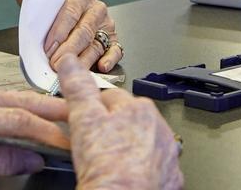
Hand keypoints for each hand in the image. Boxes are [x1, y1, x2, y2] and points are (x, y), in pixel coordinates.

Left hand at [0, 81, 69, 189]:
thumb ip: (3, 162)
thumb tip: (37, 158)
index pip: (18, 120)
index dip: (48, 132)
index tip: (69, 142)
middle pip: (24, 101)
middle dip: (56, 110)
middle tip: (84, 116)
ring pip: (20, 99)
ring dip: (46, 109)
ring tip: (73, 117)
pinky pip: (10, 102)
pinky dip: (31, 111)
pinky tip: (47, 117)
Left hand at [45, 0, 122, 72]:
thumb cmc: (58, 5)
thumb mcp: (49, 5)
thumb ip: (44, 21)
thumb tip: (36, 46)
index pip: (69, 13)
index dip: (58, 33)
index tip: (48, 49)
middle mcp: (96, 10)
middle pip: (83, 32)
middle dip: (69, 51)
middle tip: (56, 64)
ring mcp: (106, 24)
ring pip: (96, 44)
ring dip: (83, 60)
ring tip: (70, 71)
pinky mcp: (113, 38)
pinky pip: (115, 50)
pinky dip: (110, 59)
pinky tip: (102, 66)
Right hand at [58, 58, 182, 189]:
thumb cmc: (106, 166)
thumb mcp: (84, 119)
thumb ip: (78, 87)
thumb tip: (70, 62)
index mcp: (140, 109)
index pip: (112, 99)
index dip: (94, 110)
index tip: (85, 121)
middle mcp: (159, 129)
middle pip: (130, 121)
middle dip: (114, 129)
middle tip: (95, 145)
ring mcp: (167, 155)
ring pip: (145, 144)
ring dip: (130, 149)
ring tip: (110, 162)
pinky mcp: (170, 178)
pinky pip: (156, 168)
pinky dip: (144, 171)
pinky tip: (128, 175)